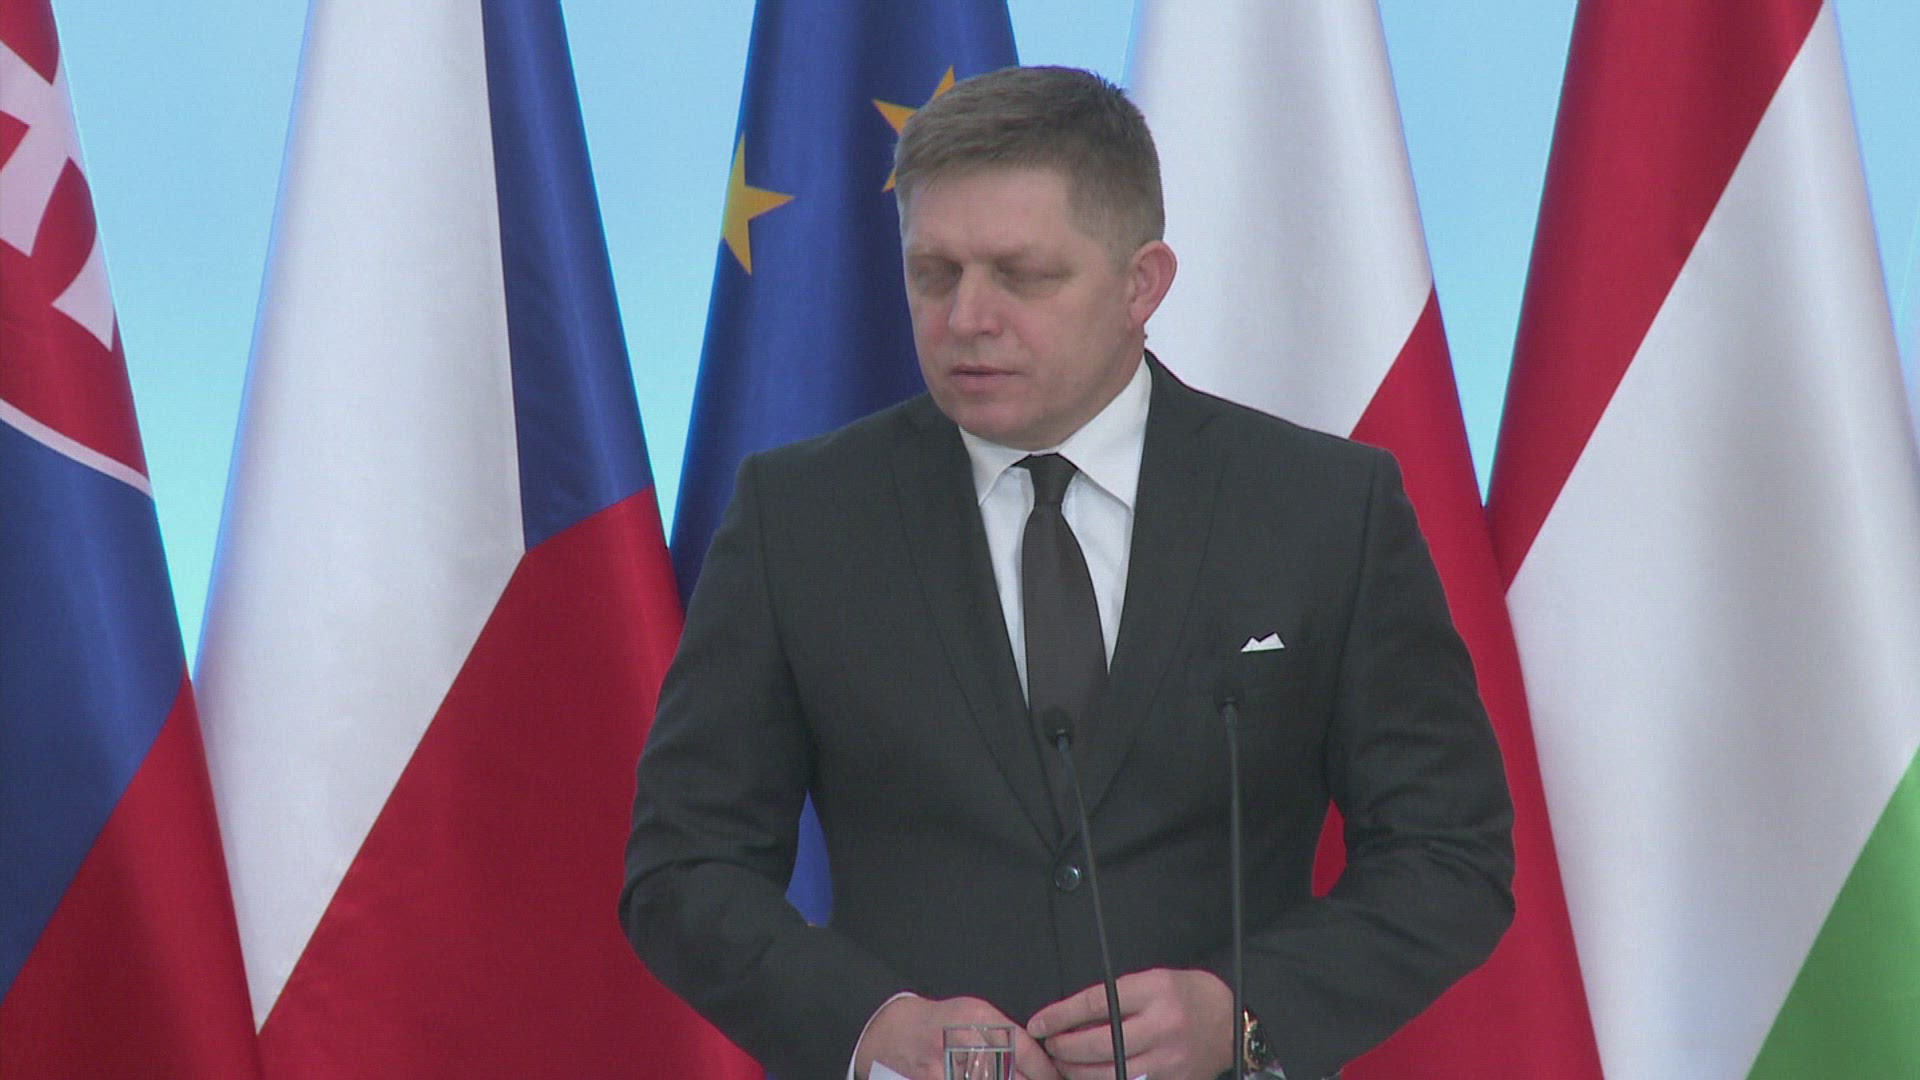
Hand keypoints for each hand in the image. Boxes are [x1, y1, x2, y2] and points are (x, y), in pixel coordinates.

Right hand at [857, 994, 1062, 1079]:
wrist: (894, 1032)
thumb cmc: (942, 1024)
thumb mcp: (976, 1016)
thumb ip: (1006, 1036)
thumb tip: (1044, 1063)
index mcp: (979, 1019)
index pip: (1024, 1049)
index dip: (1046, 1071)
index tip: (1057, 1078)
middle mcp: (963, 1040)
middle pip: (1010, 1074)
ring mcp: (946, 1065)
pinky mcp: (934, 1079)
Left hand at [1026, 969, 1235, 1079]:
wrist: (1230, 1022)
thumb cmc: (1185, 995)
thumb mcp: (1151, 981)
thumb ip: (1115, 998)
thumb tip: (1069, 1020)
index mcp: (1154, 991)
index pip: (1095, 1004)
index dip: (1060, 1016)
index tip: (1038, 1024)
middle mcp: (1162, 1025)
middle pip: (1098, 1043)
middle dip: (1063, 1048)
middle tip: (1049, 1046)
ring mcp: (1169, 1058)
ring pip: (1109, 1073)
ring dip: (1076, 1071)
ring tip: (1062, 1064)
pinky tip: (1088, 1077)